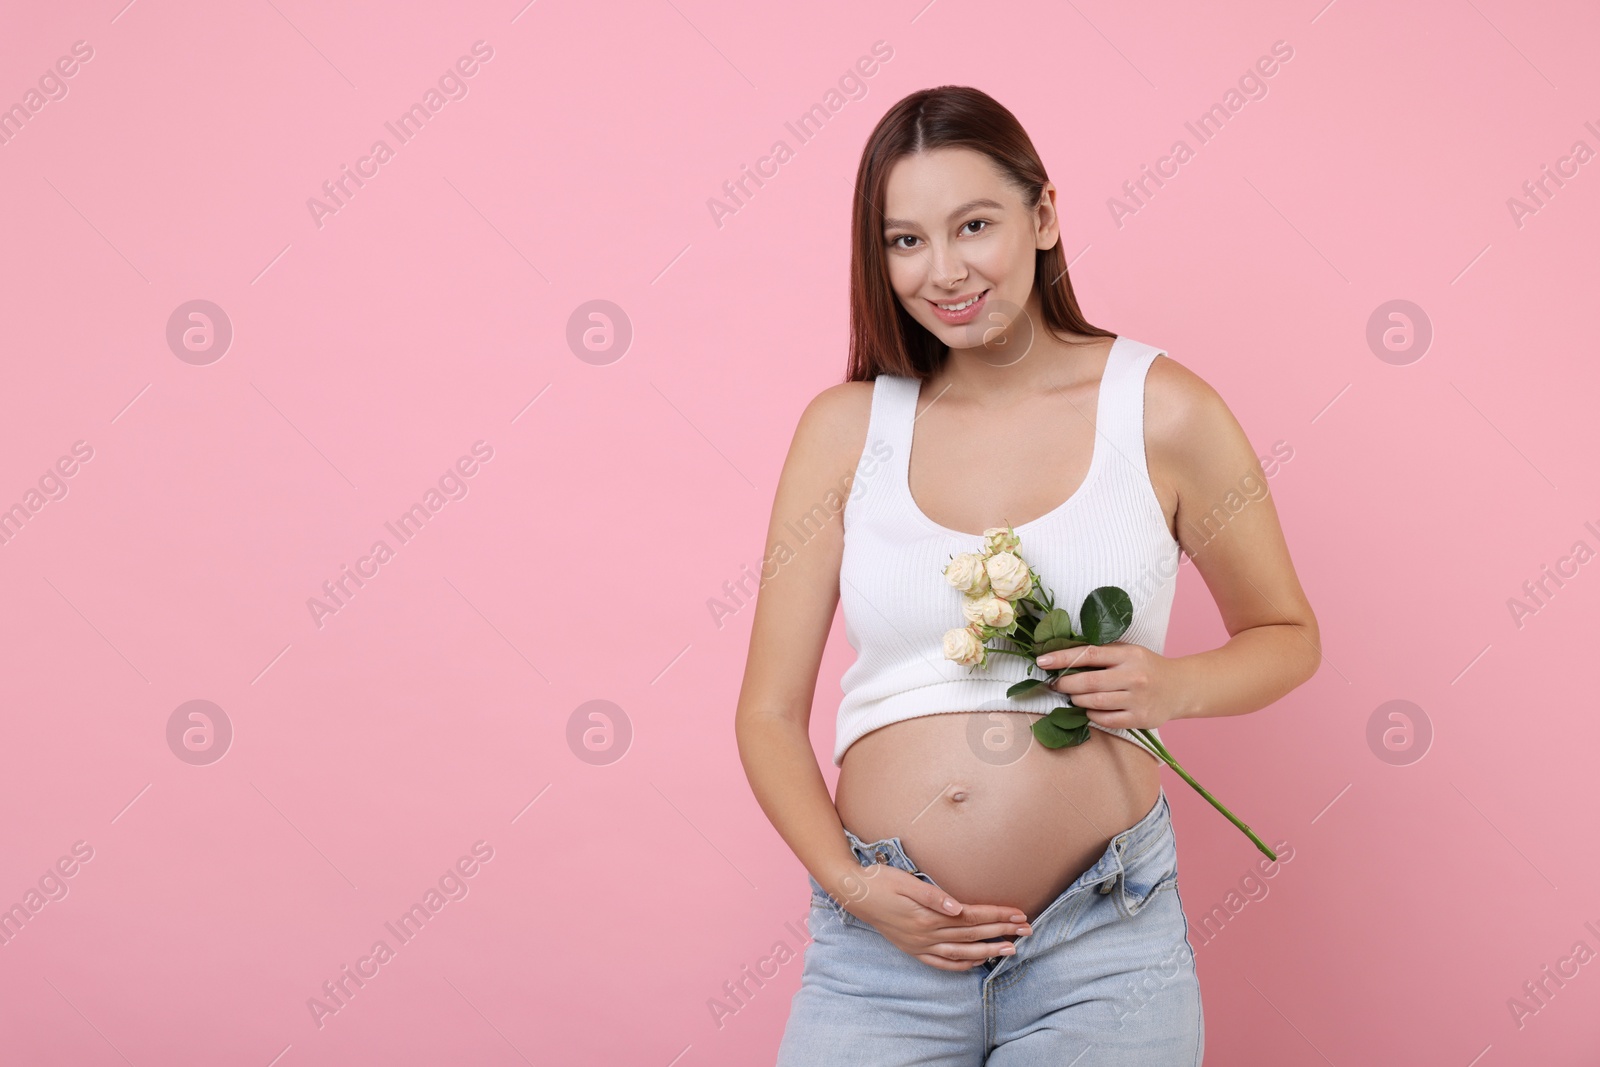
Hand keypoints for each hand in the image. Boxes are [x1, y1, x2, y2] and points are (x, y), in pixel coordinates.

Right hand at [826, 864, 1032, 971]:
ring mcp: (919, 945)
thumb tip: (957, 907)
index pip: (972, 916)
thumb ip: (932, 896)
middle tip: (1027, 930)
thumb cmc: (880, 881)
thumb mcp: (905, 882)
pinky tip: (976, 963)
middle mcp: (926, 934)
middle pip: (972, 934)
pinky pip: (942, 963)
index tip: (1019, 914)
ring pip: (961, 952)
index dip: (997, 916)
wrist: (854, 894)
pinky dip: (962, 965)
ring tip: (1011, 950)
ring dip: (988, 951)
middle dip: (1002, 932)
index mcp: (927, 916)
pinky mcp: (913, 949)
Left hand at [1036, 642, 1186, 729]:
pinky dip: (1091, 715)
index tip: (1042, 660)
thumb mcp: (1129, 653)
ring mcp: (1137, 699)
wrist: (1181, 688)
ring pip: (1094, 702)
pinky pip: (1105, 719)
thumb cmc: (1147, 667)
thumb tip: (1062, 658)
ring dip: (1076, 700)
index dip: (1062, 658)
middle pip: (1088, 681)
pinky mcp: (1139, 718)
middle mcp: (1134, 676)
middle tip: (1055, 684)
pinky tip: (1089, 709)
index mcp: (1128, 655)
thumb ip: (1102, 655)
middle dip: (1065, 683)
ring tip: (1071, 696)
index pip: (1088, 654)